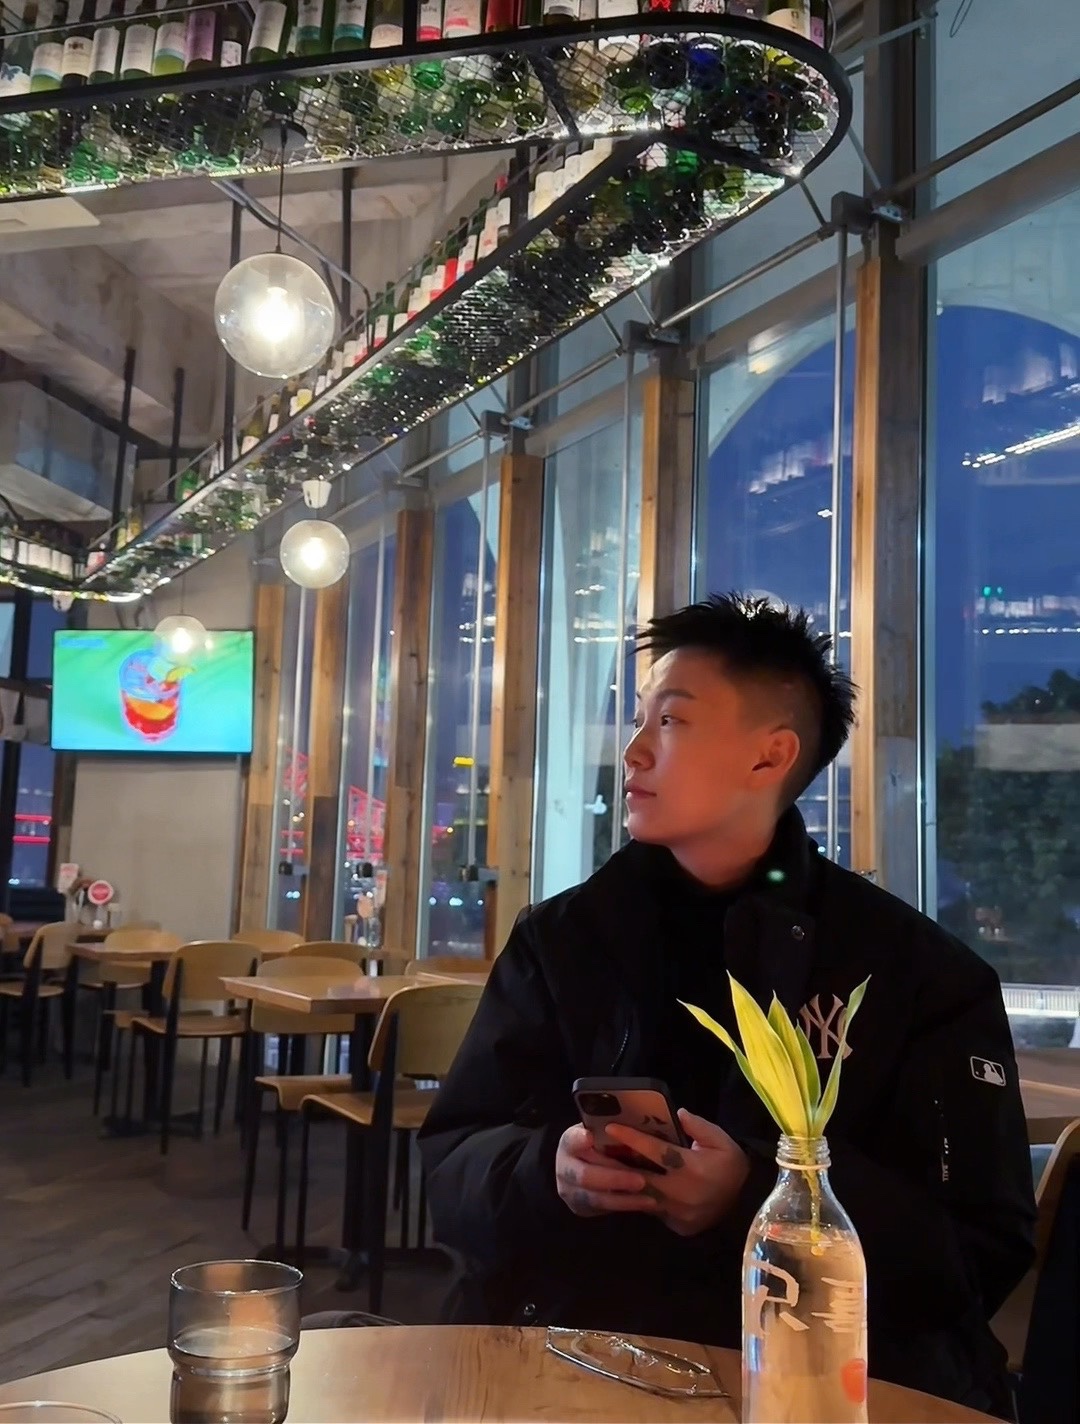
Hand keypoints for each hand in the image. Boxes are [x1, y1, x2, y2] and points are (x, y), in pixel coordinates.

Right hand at [554, 1122, 660, 1217]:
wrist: (582, 1165)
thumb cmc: (603, 1142)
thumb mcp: (605, 1129)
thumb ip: (622, 1125)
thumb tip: (669, 1117)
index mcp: (571, 1140)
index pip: (571, 1139)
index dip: (579, 1140)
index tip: (591, 1137)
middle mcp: (565, 1165)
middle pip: (585, 1175)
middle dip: (614, 1178)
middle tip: (641, 1179)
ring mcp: (569, 1189)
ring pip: (596, 1197)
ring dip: (624, 1198)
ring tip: (651, 1197)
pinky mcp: (580, 1206)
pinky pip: (604, 1209)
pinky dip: (625, 1206)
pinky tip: (646, 1203)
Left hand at [603, 1110, 750, 1236]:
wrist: (746, 1205)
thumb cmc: (732, 1167)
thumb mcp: (722, 1140)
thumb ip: (698, 1126)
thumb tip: (677, 1113)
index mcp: (693, 1168)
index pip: (656, 1151)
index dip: (632, 1138)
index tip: (610, 1127)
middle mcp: (681, 1193)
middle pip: (640, 1176)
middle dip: (616, 1162)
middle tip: (596, 1148)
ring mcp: (676, 1213)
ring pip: (640, 1196)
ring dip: (621, 1181)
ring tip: (602, 1165)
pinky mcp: (674, 1224)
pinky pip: (649, 1209)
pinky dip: (635, 1196)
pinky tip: (622, 1184)